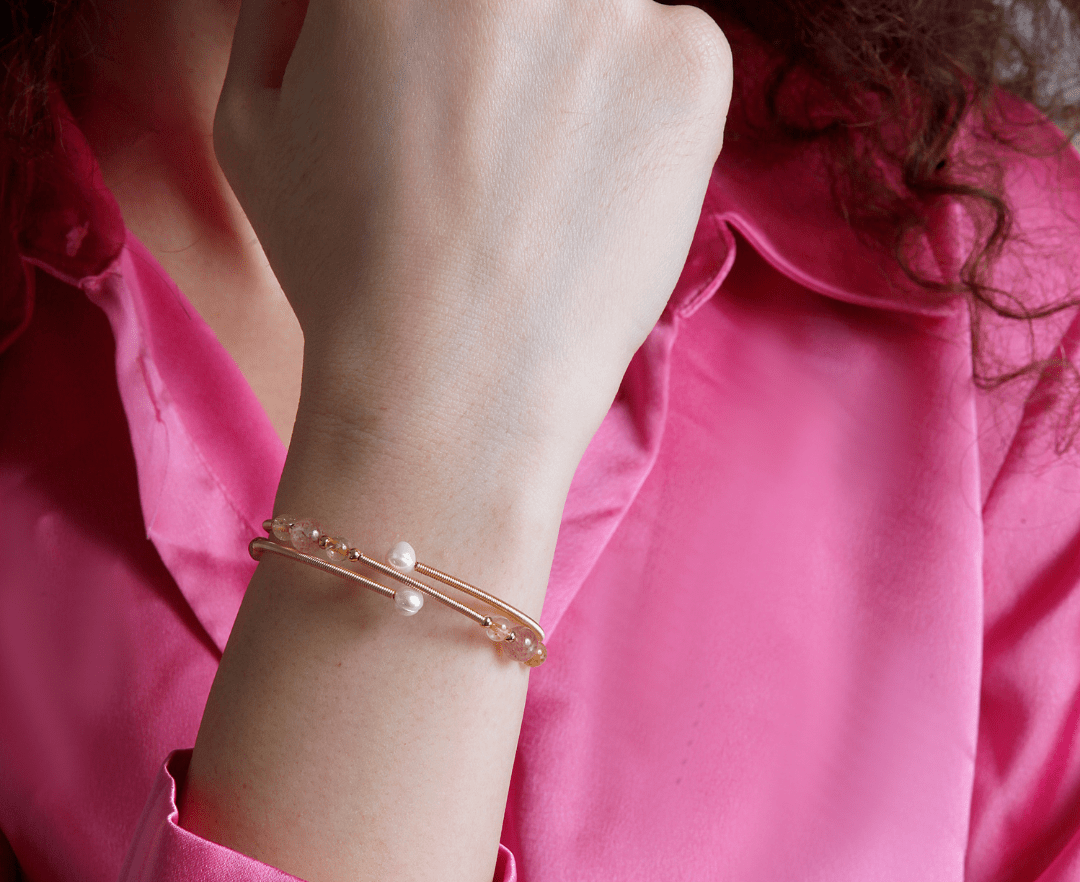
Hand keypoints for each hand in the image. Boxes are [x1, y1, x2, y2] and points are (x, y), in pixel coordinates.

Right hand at [214, 0, 731, 486]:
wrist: (450, 385)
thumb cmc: (343, 270)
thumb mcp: (254, 123)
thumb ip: (286, 11)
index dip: (447, 35)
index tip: (451, 80)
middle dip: (514, 41)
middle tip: (498, 119)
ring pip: (603, 5)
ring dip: (577, 61)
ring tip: (539, 168)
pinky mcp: (691, 62)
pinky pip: (672, 49)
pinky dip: (643, 109)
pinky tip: (593, 190)